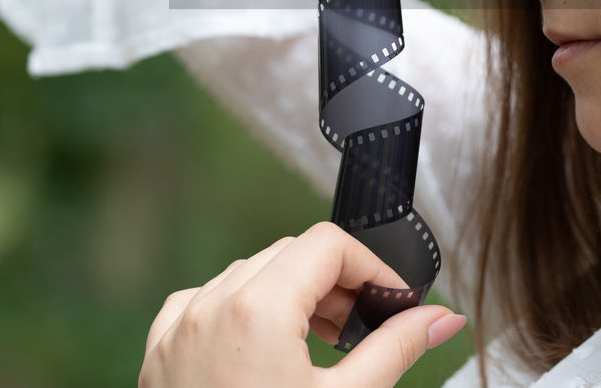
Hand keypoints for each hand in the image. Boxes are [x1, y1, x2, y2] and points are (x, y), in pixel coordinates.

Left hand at [138, 220, 467, 387]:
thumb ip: (397, 347)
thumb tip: (442, 317)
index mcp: (256, 312)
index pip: (327, 245)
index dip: (371, 267)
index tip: (393, 299)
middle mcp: (208, 309)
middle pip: (288, 254)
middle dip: (335, 282)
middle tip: (364, 326)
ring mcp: (177, 332)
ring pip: (246, 274)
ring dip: (289, 293)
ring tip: (320, 341)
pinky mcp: (158, 356)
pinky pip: (202, 303)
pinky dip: (238, 310)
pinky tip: (263, 348)